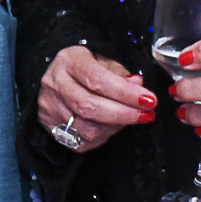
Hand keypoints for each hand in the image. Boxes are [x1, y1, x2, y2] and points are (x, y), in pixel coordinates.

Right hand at [37, 44, 154, 156]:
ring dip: (115, 127)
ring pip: (87, 128)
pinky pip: (81, 141)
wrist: (56, 75)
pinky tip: (112, 126)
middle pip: (91, 106)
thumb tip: (138, 85)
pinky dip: (102, 137)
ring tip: (130, 118)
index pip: (98, 80)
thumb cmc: (84, 66)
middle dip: (125, 114)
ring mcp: (51, 106)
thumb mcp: (102, 59)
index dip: (126, 93)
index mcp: (70, 61)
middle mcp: (56, 84)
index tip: (149, 100)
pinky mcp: (51, 125)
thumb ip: (120, 73)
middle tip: (146, 114)